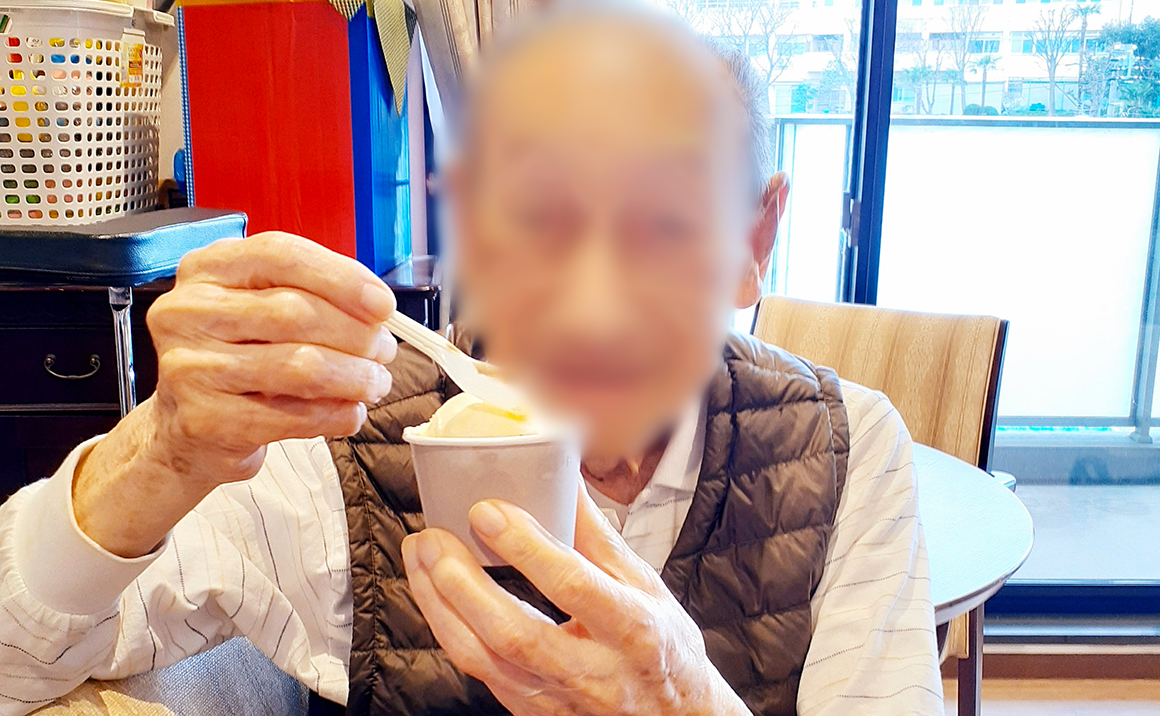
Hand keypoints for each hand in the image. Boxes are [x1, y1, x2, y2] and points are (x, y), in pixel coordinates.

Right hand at [74, 232, 397, 556]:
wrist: (187, 426)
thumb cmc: (236, 358)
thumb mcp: (262, 310)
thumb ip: (313, 295)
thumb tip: (377, 309)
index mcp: (207, 269)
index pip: (280, 255)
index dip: (342, 277)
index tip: (383, 305)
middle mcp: (188, 312)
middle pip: (296, 311)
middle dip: (357, 334)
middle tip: (384, 351)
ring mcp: (190, 367)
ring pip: (301, 366)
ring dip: (355, 377)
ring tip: (375, 383)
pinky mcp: (205, 420)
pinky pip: (293, 416)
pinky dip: (336, 414)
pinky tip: (350, 412)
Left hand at [401, 486, 750, 715]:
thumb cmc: (662, 644)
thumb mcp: (645, 584)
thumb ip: (597, 534)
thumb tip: (563, 477)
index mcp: (632, 628)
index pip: (572, 585)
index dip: (526, 547)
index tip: (487, 511)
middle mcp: (594, 671)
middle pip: (515, 633)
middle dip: (463, 585)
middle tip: (433, 539)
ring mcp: (559, 699)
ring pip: (484, 659)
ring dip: (440, 606)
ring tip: (420, 556)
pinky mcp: (532, 712)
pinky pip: (479, 672)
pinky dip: (449, 629)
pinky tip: (433, 594)